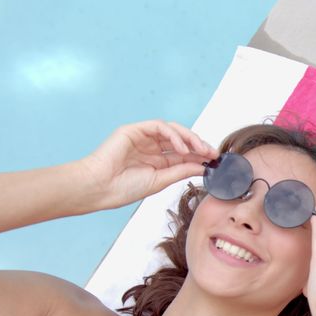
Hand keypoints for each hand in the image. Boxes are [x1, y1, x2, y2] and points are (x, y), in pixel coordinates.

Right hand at [79, 120, 218, 209]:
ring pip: (172, 130)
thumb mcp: (160, 180)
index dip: (200, 155)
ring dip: (189, 138)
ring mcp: (142, 137)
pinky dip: (173, 135)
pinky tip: (182, 148)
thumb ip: (181, 171)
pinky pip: (159, 127)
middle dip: (199, 145)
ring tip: (201, 149)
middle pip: (180, 140)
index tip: (215, 161)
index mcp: (156, 161)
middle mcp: (151, 147)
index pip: (182, 154)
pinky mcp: (134, 130)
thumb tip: (203, 166)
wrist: (99, 187)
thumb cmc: (123, 188)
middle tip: (213, 153)